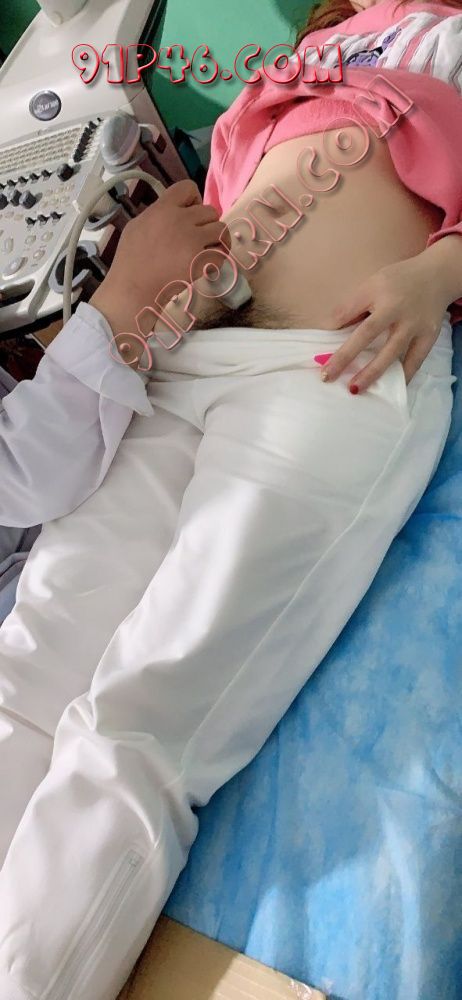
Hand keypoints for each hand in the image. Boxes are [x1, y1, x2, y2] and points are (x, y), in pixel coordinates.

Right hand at [90, 180, 228, 358]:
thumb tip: (176, 210)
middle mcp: (180, 220)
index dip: (193, 200)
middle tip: (197, 240)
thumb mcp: (137, 226)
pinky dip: (218, 260)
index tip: (190, 216)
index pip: (188, 187)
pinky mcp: (200, 261)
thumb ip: (158, 214)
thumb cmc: (130, 261)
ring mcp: (192, 241)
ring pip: (221, 229)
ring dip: (217, 240)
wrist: (133, 289)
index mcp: (162, 209)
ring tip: (207, 251)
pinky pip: (222, 253)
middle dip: (206, 224)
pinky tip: (208, 265)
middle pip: (210, 211)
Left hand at [321, 254, 449, 392]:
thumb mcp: (371, 285)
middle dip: (349, 359)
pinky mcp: (430, 337)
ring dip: (373, 373)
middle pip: (372, 338)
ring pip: (393, 354)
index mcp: (382, 296)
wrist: (437, 275)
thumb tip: (329, 330)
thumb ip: (351, 307)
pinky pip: (415, 361)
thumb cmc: (398, 282)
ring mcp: (416, 326)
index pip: (356, 321)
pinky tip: (389, 388)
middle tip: (329, 377)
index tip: (322, 361)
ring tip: (355, 389)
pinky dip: (402, 376)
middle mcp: (400, 312)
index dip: (339, 343)